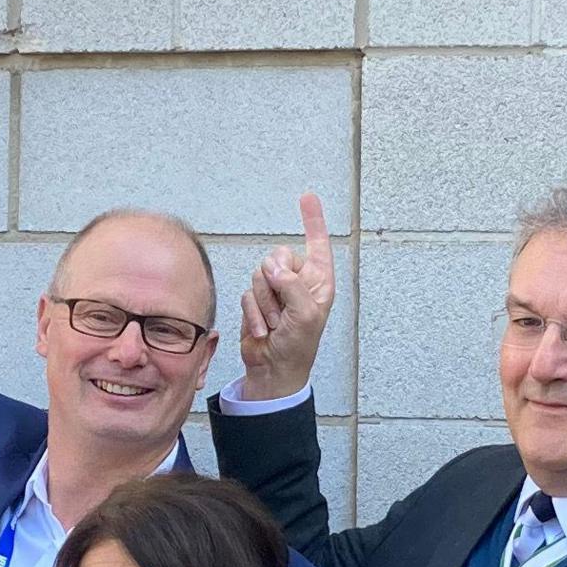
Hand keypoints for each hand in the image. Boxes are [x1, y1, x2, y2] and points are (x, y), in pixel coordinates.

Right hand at [236, 192, 335, 397]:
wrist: (274, 370)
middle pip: (277, 257)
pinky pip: (247, 293)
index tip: (307, 196)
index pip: (317, 244)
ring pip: (259, 275)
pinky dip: (253, 313)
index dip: (313, 220)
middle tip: (283, 309)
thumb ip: (290, 285)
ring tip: (276, 323)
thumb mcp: (305, 315)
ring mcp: (277, 291)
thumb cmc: (299, 346)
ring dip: (264, 303)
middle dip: (275, 283)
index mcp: (318, 281)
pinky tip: (264, 330)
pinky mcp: (257, 302)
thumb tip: (272, 267)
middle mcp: (298, 282)